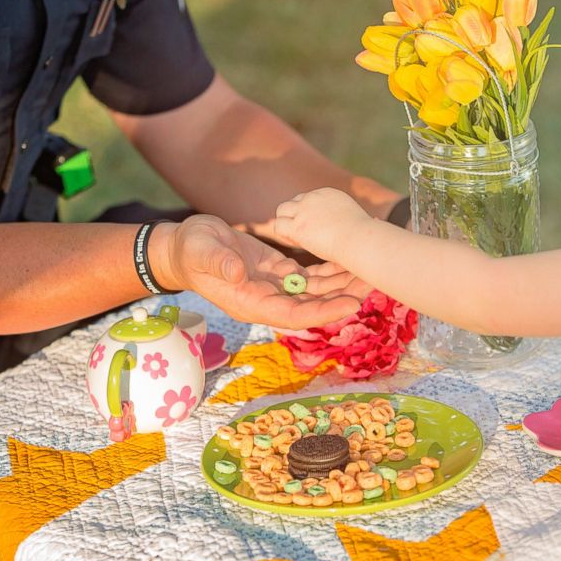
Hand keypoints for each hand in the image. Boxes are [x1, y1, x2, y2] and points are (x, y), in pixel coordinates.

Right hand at [151, 215, 365, 327]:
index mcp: (251, 302)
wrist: (185, 247)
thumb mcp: (201, 252)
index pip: (293, 314)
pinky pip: (309, 276)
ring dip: (341, 283)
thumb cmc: (190, 250)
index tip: (349, 305)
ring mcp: (274, 287)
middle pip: (312, 305)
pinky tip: (350, 262)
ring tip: (370, 272)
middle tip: (375, 284)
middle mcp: (268, 299)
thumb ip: (219, 263)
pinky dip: (329, 271)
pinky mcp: (278, 272)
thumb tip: (237, 274)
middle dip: (343, 297)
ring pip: (315, 291)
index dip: (322, 312)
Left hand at [274, 188, 372, 260]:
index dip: (307, 213)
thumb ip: (352, 218)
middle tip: (300, 232)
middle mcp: (314, 197)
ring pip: (281, 210)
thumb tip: (373, 221)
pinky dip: (283, 234)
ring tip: (295, 238)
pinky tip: (295, 243)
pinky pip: (278, 225)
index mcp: (328, 193)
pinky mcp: (297, 226)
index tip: (313, 227)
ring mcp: (304, 210)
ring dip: (286, 223)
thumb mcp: (359, 219)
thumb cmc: (364, 236)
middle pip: (294, 201)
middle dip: (294, 215)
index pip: (309, 198)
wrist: (359, 240)